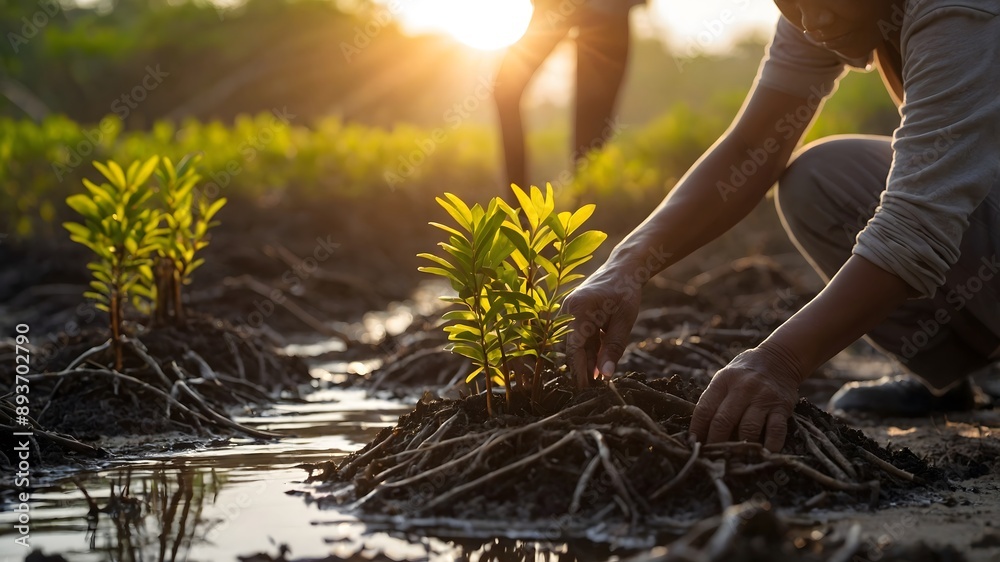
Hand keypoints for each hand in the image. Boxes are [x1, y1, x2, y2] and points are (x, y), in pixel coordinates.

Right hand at [562, 265, 641, 388]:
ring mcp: (567, 312)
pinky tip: (598, 363)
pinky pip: (577, 337)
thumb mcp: (624, 322)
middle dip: (580, 368)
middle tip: (594, 388)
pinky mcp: (572, 314)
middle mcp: (567, 311)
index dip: (577, 371)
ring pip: (573, 344)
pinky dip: (587, 349)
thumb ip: (613, 348)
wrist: (623, 269)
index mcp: (578, 310)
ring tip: (598, 378)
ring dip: (585, 360)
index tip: (585, 391)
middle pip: (569, 348)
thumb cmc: (626, 292)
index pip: (573, 349)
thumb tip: (605, 376)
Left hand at [690, 342, 802, 451]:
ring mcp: (763, 398)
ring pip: (748, 429)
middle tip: (712, 457)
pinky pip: (775, 431)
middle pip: (723, 421)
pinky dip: (769, 446)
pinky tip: (763, 455)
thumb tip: (700, 432)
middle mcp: (742, 389)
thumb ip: (714, 400)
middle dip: (715, 443)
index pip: (704, 409)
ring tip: (733, 460)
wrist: (779, 359)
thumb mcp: (724, 378)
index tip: (694, 444)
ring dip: (740, 448)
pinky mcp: (782, 407)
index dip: (697, 429)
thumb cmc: (744, 374)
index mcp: (723, 381)